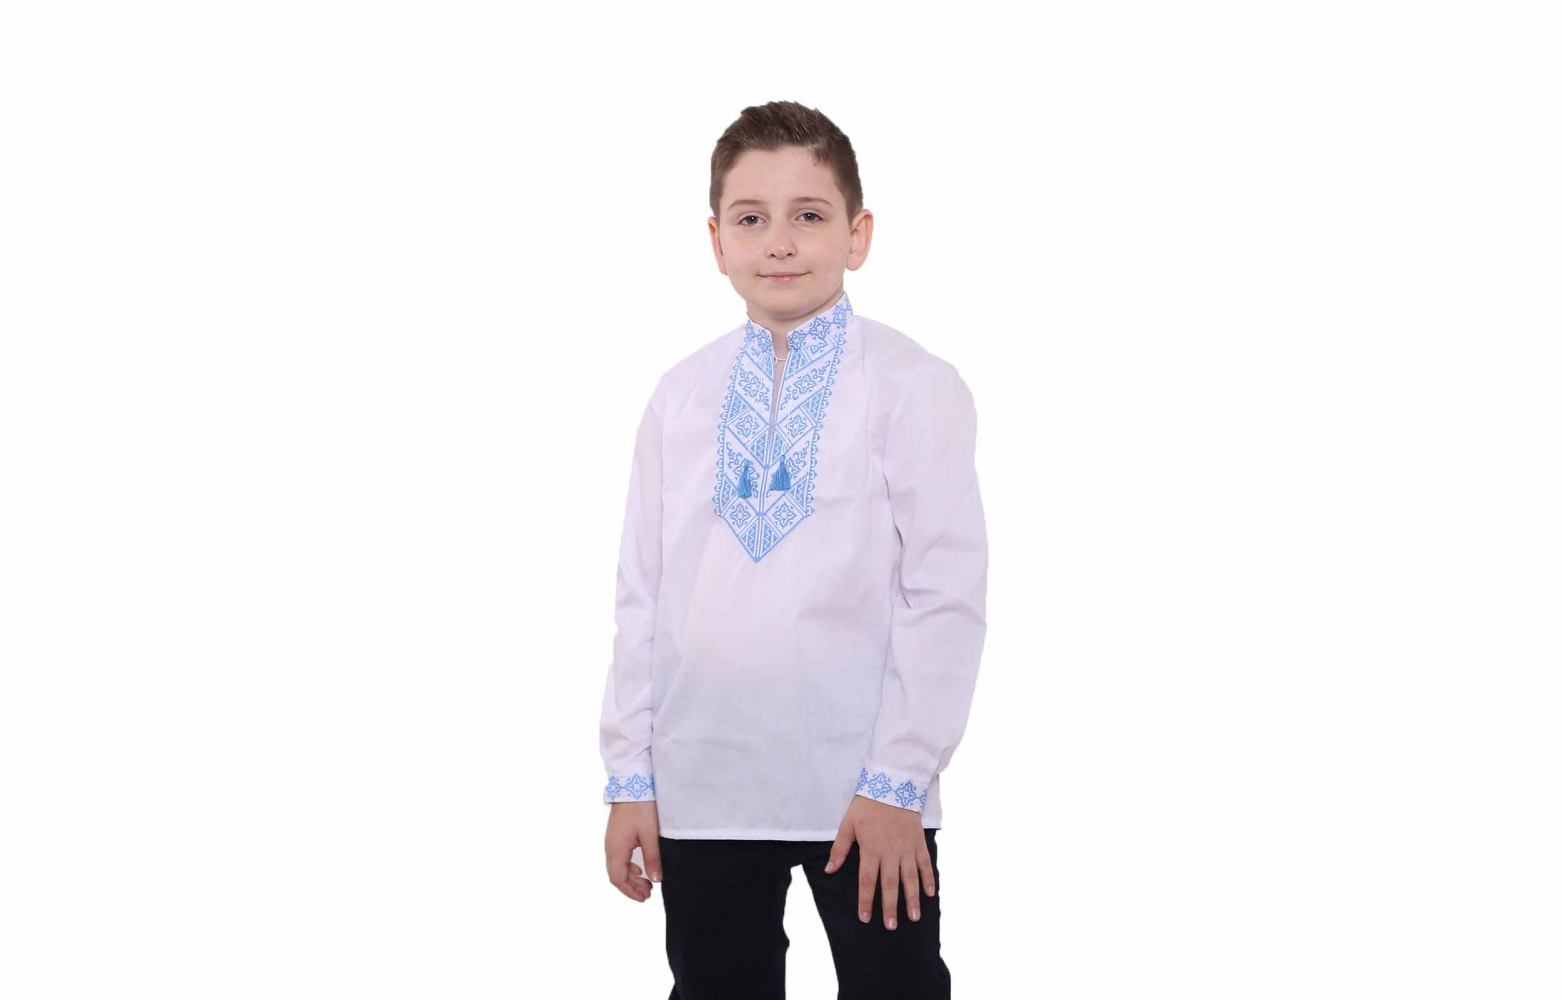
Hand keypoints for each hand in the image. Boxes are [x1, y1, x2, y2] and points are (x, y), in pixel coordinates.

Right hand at [604, 800, 661, 901]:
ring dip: (631, 877)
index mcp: (616, 850)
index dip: (630, 891)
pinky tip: (639, 867)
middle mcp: (610, 848)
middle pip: (617, 875)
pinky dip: (629, 867)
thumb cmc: (641, 809)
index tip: (643, 898)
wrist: (632, 786)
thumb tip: (655, 879)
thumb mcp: (650, 835)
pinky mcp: (616, 836)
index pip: (618, 879)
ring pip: (618, 867)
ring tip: (647, 883)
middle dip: (632, 887)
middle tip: (649, 893)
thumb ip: (652, 858)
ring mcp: (611, 841)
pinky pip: (619, 858)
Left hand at [821, 795, 935, 929]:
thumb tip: (829, 871)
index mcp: (871, 849)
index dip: (866, 901)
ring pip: (910, 878)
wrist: (892, 785)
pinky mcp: (918, 842)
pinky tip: (930, 894)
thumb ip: (839, 849)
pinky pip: (925, 863)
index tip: (866, 918)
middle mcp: (890, 852)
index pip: (867, 880)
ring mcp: (907, 848)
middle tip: (891, 926)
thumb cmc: (866, 806)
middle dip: (890, 907)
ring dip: (912, 898)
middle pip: (890, 884)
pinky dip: (929, 878)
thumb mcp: (847, 824)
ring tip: (914, 917)